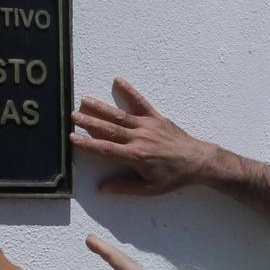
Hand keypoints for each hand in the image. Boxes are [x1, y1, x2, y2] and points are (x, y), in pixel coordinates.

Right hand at [70, 78, 216, 196]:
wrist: (197, 161)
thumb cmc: (173, 177)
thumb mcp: (149, 189)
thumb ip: (124, 188)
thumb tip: (102, 189)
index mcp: (135, 156)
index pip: (105, 149)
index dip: (87, 143)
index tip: (72, 138)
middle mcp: (139, 138)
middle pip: (108, 128)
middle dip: (88, 121)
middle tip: (72, 116)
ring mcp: (147, 125)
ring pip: (119, 115)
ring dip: (101, 107)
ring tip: (85, 100)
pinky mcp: (156, 118)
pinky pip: (141, 102)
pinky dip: (130, 91)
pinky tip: (118, 80)